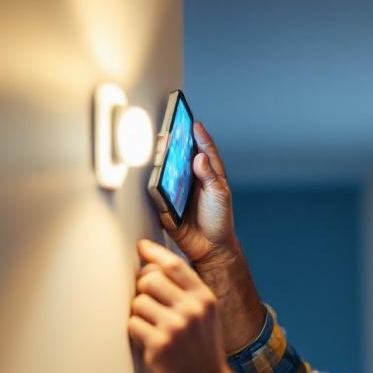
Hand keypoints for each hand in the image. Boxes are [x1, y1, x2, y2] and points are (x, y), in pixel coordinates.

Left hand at [128, 238, 233, 372]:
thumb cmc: (204, 354)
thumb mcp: (208, 318)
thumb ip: (188, 294)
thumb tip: (154, 268)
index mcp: (205, 299)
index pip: (174, 264)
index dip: (153, 253)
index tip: (141, 248)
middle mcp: (192, 309)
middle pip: (148, 279)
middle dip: (142, 290)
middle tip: (147, 305)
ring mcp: (175, 327)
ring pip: (137, 302)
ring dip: (139, 315)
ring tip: (152, 330)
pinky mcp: (159, 346)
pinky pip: (132, 325)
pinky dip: (136, 333)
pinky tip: (149, 343)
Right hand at [167, 122, 238, 267]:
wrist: (209, 248)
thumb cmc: (219, 220)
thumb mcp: (220, 195)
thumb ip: (210, 176)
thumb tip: (200, 157)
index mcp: (209, 175)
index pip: (205, 151)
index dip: (199, 136)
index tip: (194, 123)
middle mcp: (192, 180)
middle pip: (181, 157)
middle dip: (175, 143)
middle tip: (170, 130)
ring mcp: (177, 190)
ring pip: (167, 171)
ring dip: (162, 159)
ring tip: (160, 146)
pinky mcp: (166, 203)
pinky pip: (158, 191)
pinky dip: (154, 182)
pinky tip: (152, 173)